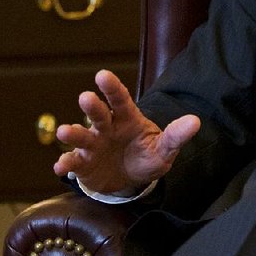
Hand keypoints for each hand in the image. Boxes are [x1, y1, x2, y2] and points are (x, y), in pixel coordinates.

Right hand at [53, 69, 199, 195]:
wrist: (132, 180)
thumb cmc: (147, 156)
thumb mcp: (164, 148)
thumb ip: (176, 136)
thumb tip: (195, 122)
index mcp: (128, 119)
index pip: (120, 99)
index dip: (112, 87)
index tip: (102, 74)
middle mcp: (107, 128)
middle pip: (99, 113)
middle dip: (92, 106)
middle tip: (85, 97)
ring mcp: (93, 145)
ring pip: (81, 136)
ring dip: (72, 133)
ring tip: (64, 131)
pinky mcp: (84, 164)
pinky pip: (73, 162)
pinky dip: (65, 163)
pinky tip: (60, 167)